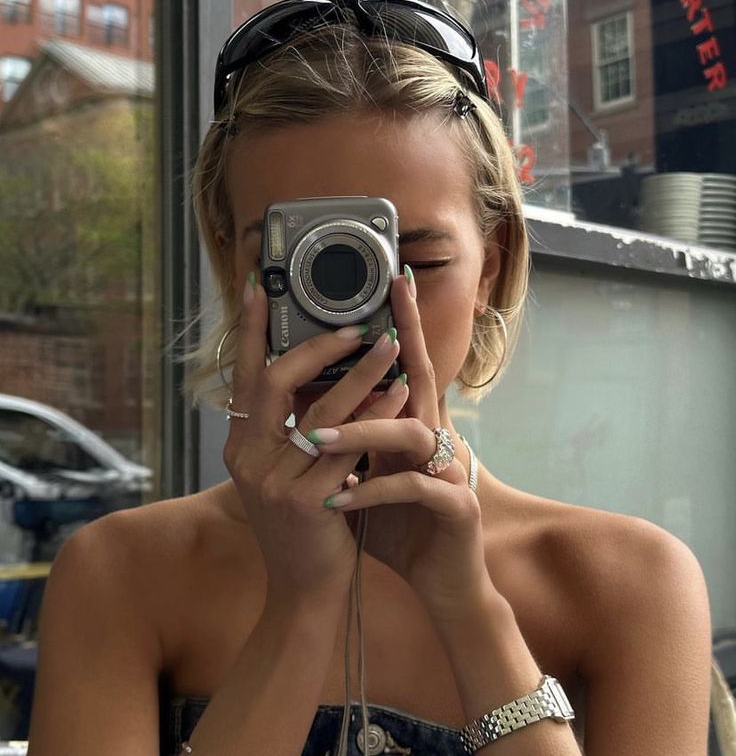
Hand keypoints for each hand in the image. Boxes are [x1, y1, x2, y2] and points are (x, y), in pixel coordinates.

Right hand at [223, 275, 409, 607]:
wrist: (306, 590)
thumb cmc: (306, 524)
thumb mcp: (289, 471)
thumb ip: (294, 429)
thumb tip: (321, 376)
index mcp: (242, 447)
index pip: (244, 377)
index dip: (250, 332)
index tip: (259, 289)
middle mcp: (249, 460)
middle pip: (275, 384)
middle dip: (317, 348)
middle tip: (355, 326)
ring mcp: (274, 482)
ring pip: (319, 413)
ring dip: (359, 374)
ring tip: (390, 345)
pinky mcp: (306, 502)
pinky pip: (348, 447)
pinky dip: (377, 414)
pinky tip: (401, 394)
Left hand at [313, 270, 490, 619]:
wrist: (443, 580)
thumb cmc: (399, 523)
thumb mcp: (366, 475)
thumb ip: (348, 442)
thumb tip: (304, 413)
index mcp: (409, 428)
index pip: (403, 367)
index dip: (402, 324)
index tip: (392, 283)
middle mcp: (432, 440)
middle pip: (420, 377)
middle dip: (406, 333)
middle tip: (388, 298)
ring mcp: (446, 470)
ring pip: (410, 433)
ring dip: (362, 431)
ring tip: (315, 441)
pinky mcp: (453, 508)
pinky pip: (413, 489)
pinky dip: (373, 492)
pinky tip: (338, 501)